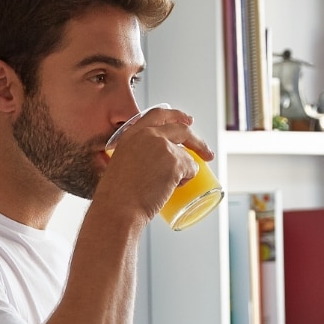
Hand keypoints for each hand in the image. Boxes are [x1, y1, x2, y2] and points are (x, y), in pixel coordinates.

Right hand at [92, 107, 214, 223]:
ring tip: (167, 189)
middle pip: (181, 130)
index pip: (158, 115)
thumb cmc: (117, 197)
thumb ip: (137, 157)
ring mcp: (163, 146)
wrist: (118, 208)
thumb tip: (156, 165)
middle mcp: (148, 135)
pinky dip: (186, 181)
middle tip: (206, 152)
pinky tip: (170, 190)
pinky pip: (192, 169)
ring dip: (184, 172)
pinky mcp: (175, 161)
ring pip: (187, 156)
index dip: (176, 116)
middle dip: (197, 141)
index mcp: (132, 134)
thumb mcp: (122, 165)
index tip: (187, 120)